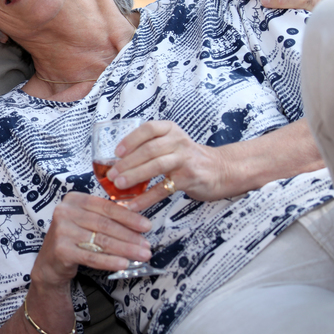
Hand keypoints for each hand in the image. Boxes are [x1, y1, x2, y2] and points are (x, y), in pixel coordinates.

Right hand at [32, 193, 151, 286]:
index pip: (106, 207)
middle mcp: (65, 211)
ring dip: (125, 249)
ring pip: (101, 240)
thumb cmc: (73, 238)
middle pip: (105, 224)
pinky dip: (110, 261)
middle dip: (130, 236)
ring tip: (141, 255)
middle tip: (147, 245)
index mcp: (74, 199)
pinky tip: (123, 264)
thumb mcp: (85, 221)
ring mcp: (61, 230)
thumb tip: (138, 223)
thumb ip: (105, 217)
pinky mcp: (61, 249)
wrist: (50, 262)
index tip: (147, 226)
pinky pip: (92, 256)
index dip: (129, 217)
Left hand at [110, 121, 232, 209]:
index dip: (131, 140)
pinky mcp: (189, 179)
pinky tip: (133, 204)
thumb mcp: (172, 143)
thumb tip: (117, 162)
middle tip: (111, 174)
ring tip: (118, 185)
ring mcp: (185, 160)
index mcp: (170, 130)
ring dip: (134, 176)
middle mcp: (178, 142)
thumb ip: (149, 147)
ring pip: (156, 166)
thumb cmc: (188, 157)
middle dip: (127, 163)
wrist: (221, 170)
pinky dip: (146, 198)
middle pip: (149, 150)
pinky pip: (163, 189)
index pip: (149, 129)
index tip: (117, 152)